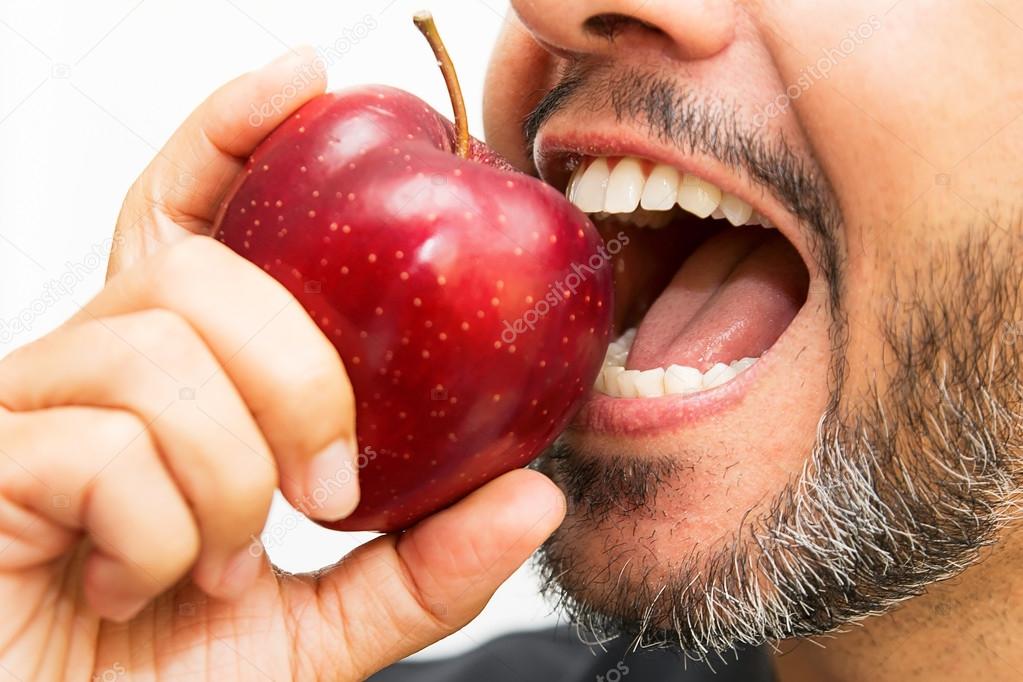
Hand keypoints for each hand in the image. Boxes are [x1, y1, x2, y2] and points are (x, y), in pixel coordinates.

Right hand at [0, 49, 565, 680]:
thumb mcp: (320, 631)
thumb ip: (420, 569)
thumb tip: (535, 497)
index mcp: (169, 389)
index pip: (188, 220)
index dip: (233, 136)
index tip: (310, 83)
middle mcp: (90, 375)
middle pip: (202, 277)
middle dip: (298, 382)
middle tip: (326, 491)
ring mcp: (29, 413)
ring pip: (162, 355)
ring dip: (230, 483)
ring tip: (219, 566)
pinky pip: (103, 445)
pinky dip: (160, 534)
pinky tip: (132, 583)